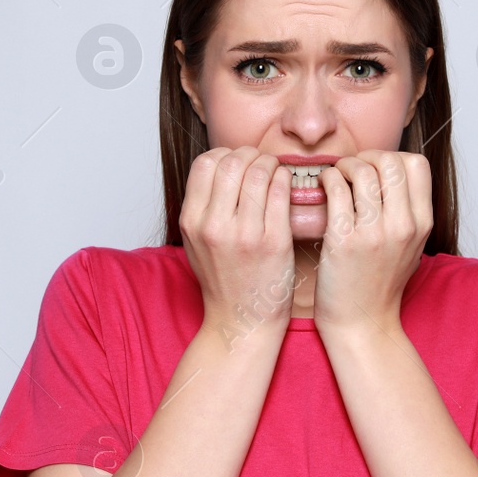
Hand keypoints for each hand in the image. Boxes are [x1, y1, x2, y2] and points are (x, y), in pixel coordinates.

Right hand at [178, 146, 295, 348]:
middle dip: (250, 154)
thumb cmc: (223, 280)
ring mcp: (245, 234)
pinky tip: (285, 185)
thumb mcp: (197, 242)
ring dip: (270, 163)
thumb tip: (220, 165)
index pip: (204, 163)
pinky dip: (285, 179)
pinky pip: (281, 192)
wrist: (242, 321)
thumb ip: (202, 205)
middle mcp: (214, 226)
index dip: (224, 154)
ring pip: (259, 171)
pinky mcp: (274, 242)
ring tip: (274, 172)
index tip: (237, 162)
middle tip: (261, 162)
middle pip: (232, 162)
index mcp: (192, 222)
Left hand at [314, 151, 431, 336]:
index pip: (417, 164)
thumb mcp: (410, 247)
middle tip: (352, 169)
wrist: (362, 323)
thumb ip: (408, 212)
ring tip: (336, 177)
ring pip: (361, 171)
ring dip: (343, 166)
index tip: (375, 169)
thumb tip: (393, 174)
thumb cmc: (380, 284)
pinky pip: (335, 189)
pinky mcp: (344, 241)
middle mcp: (403, 226)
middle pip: (390, 161)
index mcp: (422, 224)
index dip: (393, 157)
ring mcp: (374, 233)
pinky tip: (323, 188)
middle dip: (367, 157)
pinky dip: (326, 179)